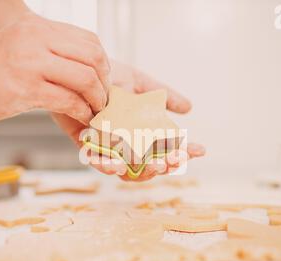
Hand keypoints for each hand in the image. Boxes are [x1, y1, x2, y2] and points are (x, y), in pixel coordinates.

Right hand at [0, 13, 109, 126]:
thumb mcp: (18, 48)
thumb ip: (47, 51)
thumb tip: (80, 67)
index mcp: (36, 27)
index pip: (88, 40)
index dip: (103, 64)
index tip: (102, 81)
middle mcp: (36, 39)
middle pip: (92, 57)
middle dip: (104, 83)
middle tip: (102, 100)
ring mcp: (30, 63)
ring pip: (84, 78)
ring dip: (96, 100)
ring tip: (94, 112)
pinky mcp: (24, 88)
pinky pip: (68, 100)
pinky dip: (82, 113)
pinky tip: (82, 119)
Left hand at [52, 60, 205, 181]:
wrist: (80, 67)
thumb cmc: (109, 76)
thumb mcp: (141, 83)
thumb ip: (163, 96)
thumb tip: (189, 108)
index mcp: (142, 132)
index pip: (167, 149)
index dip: (184, 153)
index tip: (200, 150)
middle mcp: (126, 143)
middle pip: (149, 166)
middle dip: (165, 166)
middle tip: (174, 161)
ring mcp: (107, 146)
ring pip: (126, 170)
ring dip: (141, 172)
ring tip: (153, 166)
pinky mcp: (86, 144)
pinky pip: (96, 160)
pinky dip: (106, 165)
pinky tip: (116, 164)